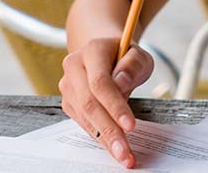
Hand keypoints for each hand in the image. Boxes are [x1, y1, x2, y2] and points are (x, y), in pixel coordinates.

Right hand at [59, 38, 154, 167]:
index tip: (131, 126)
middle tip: (125, 152)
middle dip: (109, 130)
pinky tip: (113, 147)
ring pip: (85, 116)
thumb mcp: (139, 55)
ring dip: (104, 139)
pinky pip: (83, 122)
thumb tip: (121, 83)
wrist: (105, 54)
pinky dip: (99, 136)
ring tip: (123, 155)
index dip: (115, 106)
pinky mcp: (69, 102)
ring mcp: (68, 85)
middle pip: (89, 103)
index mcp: (92, 51)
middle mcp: (74, 67)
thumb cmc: (125, 56)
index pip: (100, 82)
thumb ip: (133, 65)